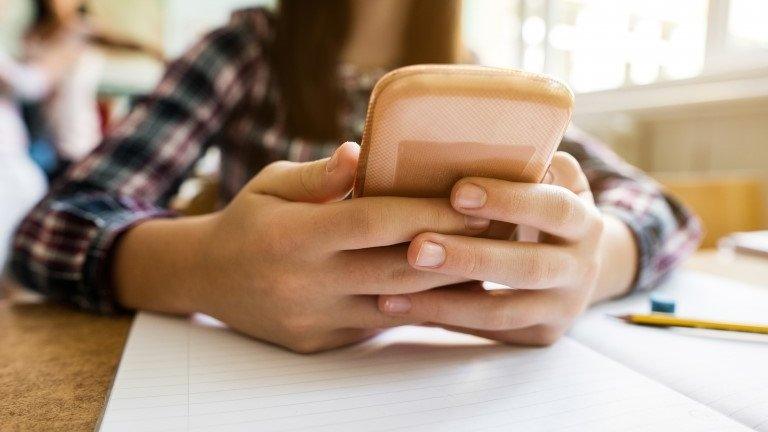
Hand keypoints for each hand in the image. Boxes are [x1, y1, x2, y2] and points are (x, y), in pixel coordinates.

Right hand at [184, 143, 488, 352]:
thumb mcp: (271, 185)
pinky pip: (380, 326)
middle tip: (499, 229)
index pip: (372, 222)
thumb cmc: (248, 221)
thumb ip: (319, 176)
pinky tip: (450, 290)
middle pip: (396, 269)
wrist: (207, 279)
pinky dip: (418, 307)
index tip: (470, 200)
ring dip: (447, 286)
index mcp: (292, 236)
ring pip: (397, 306)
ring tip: (490, 261)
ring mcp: (315, 319)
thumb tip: (361, 152)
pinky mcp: (322, 342)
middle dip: (454, 250)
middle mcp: (305, 283)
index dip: (425, 211)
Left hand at [377, 152, 608, 345]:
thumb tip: (459, 138)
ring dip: (446, 302)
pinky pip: (487, 332)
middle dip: (471, 258)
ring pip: (502, 312)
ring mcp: (562, 307)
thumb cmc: (542, 203)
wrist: (577, 260)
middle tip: (417, 249)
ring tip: (391, 290)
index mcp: (583, 219)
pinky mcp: (540, 334)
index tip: (458, 192)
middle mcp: (580, 267)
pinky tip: (400, 307)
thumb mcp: (548, 178)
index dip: (508, 200)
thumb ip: (520, 160)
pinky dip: (444, 319)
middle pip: (528, 267)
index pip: (552, 208)